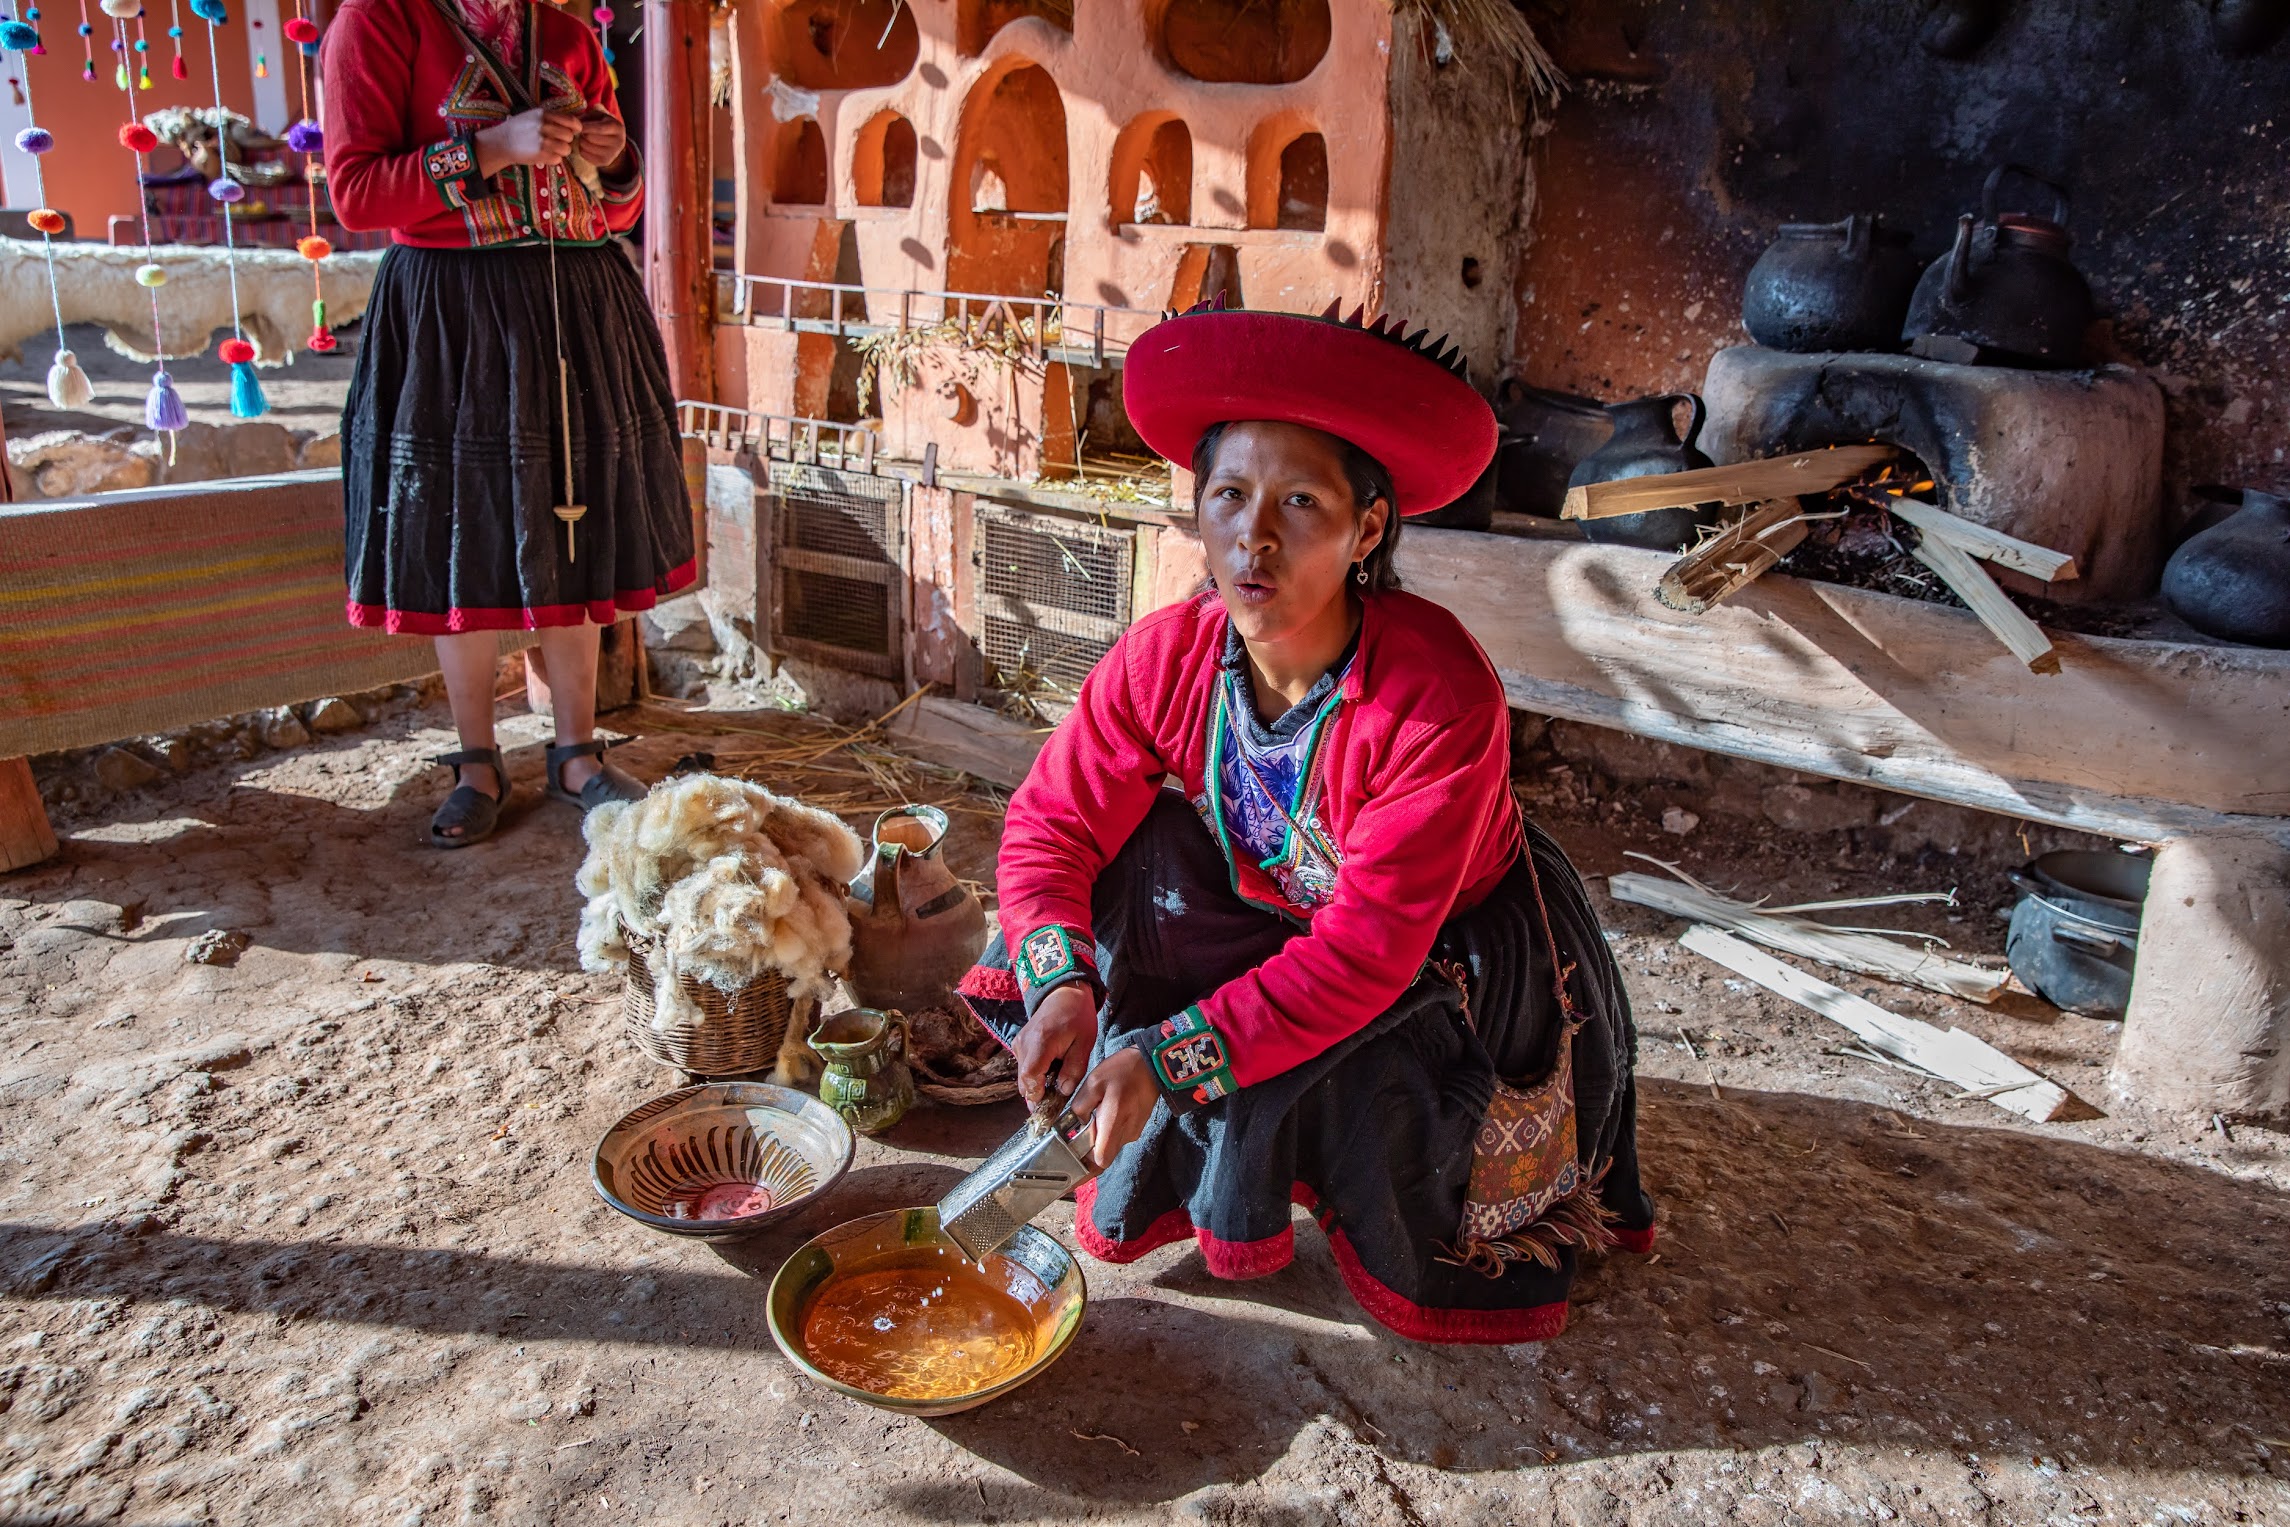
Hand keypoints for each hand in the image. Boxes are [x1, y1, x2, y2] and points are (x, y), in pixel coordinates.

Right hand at [474, 108, 579, 176]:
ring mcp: (542, 141)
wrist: (501, 141)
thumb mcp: (534, 116)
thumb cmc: (520, 128)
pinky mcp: (540, 154)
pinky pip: (558, 159)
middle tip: (557, 142)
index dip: (576, 128)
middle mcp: (544, 126)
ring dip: (561, 151)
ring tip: (550, 149)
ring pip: (566, 149)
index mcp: (544, 114)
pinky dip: (553, 159)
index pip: (571, 121)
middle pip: (570, 136)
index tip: (574, 131)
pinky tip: (544, 155)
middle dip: (566, 141)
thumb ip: (552, 118)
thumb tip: (575, 125)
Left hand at [575, 111, 627, 170]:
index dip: (586, 127)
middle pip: (590, 138)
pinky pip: (585, 155)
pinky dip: (582, 149)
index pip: (600, 128)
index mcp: (618, 128)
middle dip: (583, 133)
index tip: (579, 126)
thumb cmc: (602, 123)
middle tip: (583, 131)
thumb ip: (586, 116)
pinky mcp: (605, 162)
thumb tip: (574, 126)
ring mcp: (613, 154)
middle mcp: (618, 142)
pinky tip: (587, 145)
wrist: (613, 139)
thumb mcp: (597, 115)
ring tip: (585, 138)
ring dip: (581, 141)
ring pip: (586, 147)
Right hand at [1013, 983, 1095, 1108]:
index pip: (1030, 1077)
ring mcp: (1018, 1044)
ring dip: (1037, 1085)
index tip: (1050, 1106)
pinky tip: (1050, 1070)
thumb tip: (1063, 1091)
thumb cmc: (1077, 1017)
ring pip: (1022, 1077)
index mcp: (1041, 1042)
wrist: (1064, 995)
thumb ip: (1074, 1069)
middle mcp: (1024, 1044)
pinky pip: (1023, 1068)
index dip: (1038, 1095)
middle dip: (1039, 1095)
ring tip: (1056, 1081)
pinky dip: (1035, 1075)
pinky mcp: (1018, 1045)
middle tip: (1057, 1101)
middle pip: (1024, 1082)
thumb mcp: (1084, 1044)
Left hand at [1069, 1047, 1157, 1169]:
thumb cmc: (1123, 1071)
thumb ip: (1080, 1106)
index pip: (1100, 1161)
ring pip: (1109, 1148)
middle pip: (1103, 1159)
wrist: (1153, 1065)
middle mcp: (1125, 1134)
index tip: (1069, 1168)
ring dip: (1096, 1144)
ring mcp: (1133, 1132)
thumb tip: (1076, 1123)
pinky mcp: (1136, 1127)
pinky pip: (1117, 1138)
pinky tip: (1099, 1120)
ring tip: (1083, 1130)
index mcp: (1113, 1123)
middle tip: (1070, 1152)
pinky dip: (1106, 1135)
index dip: (1084, 1167)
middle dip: (1087, 1158)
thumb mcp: (1093, 1082)